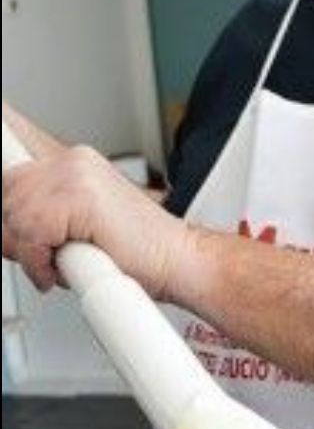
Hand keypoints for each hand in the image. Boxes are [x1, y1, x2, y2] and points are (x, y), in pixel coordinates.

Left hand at [3, 143, 187, 298]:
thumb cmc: (141, 257)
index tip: (14, 231)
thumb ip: (43, 223)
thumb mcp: (78, 234)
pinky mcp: (81, 198)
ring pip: (16, 212)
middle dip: (15, 233)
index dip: (10, 206)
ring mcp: (77, 175)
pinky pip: (32, 231)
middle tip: (45, 258)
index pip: (15, 176)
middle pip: (8, 190)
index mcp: (74, 164)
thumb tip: (6, 233)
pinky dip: (40, 261)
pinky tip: (69, 267)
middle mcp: (74, 161)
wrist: (181, 262)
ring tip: (64, 264)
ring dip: (31, 251)